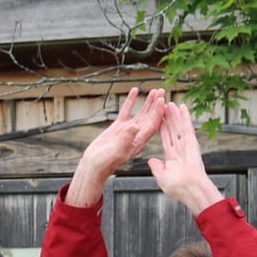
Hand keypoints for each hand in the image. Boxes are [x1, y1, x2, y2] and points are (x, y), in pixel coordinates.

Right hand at [68, 88, 166, 205]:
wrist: (94, 165)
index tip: (162, 100)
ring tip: (154, 91)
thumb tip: (134, 126)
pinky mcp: (118, 127)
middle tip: (162, 91)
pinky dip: (131, 101)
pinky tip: (134, 91)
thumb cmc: (105, 163)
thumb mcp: (116, 151)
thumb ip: (125, 140)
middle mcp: (137, 135)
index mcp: (139, 141)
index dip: (158, 113)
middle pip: (150, 117)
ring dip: (148, 102)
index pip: (152, 124)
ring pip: (141, 113)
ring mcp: (128, 130)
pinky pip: (127, 111)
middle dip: (156, 104)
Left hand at [148, 101, 225, 214]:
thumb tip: (151, 160)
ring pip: (178, 126)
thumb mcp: (162, 176)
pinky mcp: (191, 143)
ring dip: (174, 114)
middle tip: (163, 106)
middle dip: (167, 118)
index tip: (158, 119)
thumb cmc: (177, 188)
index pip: (165, 139)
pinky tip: (182, 107)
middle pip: (171, 130)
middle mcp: (180, 149)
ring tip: (169, 102)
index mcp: (173, 157)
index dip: (161, 128)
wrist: (189, 190)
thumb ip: (156, 167)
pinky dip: (184, 117)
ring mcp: (186, 145)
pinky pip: (186, 127)